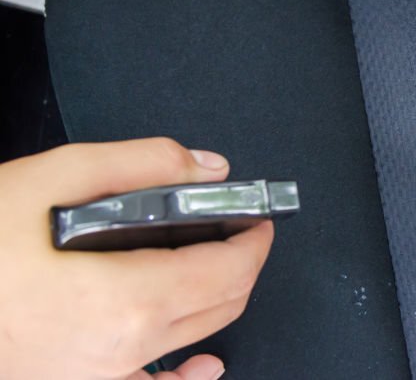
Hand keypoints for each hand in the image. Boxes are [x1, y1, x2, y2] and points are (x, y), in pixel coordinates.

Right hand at [0, 139, 273, 379]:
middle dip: (242, 264)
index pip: (228, 270)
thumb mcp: (48, 180)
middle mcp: (118, 352)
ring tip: (219, 268)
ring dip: (218, 302)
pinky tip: (201, 363)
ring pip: (193, 342)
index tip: (260, 218)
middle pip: (220, 307)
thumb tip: (206, 166)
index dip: (255, 239)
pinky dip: (187, 377)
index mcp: (121, 301)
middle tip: (241, 232)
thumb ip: (139, 165)